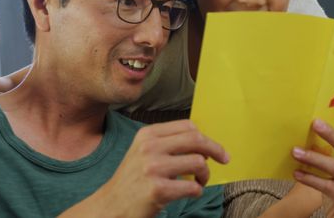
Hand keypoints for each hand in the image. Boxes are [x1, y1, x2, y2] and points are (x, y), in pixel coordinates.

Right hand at [74, 120, 228, 217]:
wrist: (110, 206)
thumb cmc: (132, 180)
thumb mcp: (143, 152)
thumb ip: (168, 143)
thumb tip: (202, 141)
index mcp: (147, 135)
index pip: (188, 126)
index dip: (206, 137)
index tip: (215, 149)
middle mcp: (149, 148)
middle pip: (196, 140)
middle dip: (215, 150)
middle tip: (223, 159)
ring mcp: (153, 168)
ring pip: (198, 163)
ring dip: (205, 174)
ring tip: (199, 181)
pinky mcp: (158, 190)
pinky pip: (192, 186)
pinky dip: (196, 191)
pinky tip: (189, 193)